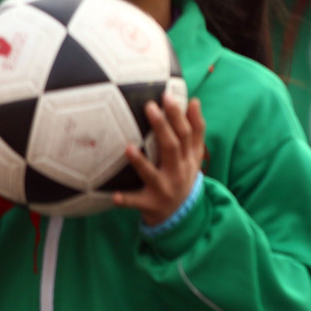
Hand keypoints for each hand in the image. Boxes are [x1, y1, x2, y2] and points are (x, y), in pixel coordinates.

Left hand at [113, 95, 206, 226]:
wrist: (180, 214)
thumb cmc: (182, 175)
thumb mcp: (193, 155)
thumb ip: (195, 130)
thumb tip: (194, 101)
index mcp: (189, 158)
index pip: (189, 133)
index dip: (180, 115)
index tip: (168, 96)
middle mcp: (179, 172)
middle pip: (173, 147)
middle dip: (163, 127)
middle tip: (149, 107)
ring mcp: (164, 189)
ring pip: (153, 174)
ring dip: (141, 162)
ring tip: (129, 147)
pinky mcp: (151, 204)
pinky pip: (137, 202)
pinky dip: (127, 199)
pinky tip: (115, 195)